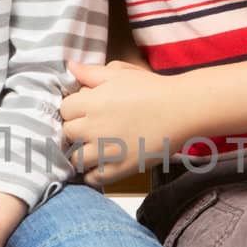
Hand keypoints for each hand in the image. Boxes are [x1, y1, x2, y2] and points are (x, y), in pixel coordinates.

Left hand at [59, 60, 184, 183]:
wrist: (182, 109)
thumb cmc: (152, 88)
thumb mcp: (119, 73)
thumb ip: (91, 72)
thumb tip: (70, 67)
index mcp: (92, 102)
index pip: (64, 109)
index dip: (74, 109)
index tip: (85, 110)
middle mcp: (95, 127)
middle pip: (68, 133)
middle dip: (77, 130)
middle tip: (92, 128)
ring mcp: (107, 150)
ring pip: (76, 158)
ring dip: (82, 153)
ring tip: (95, 148)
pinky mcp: (120, 168)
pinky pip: (93, 178)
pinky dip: (93, 174)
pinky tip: (101, 164)